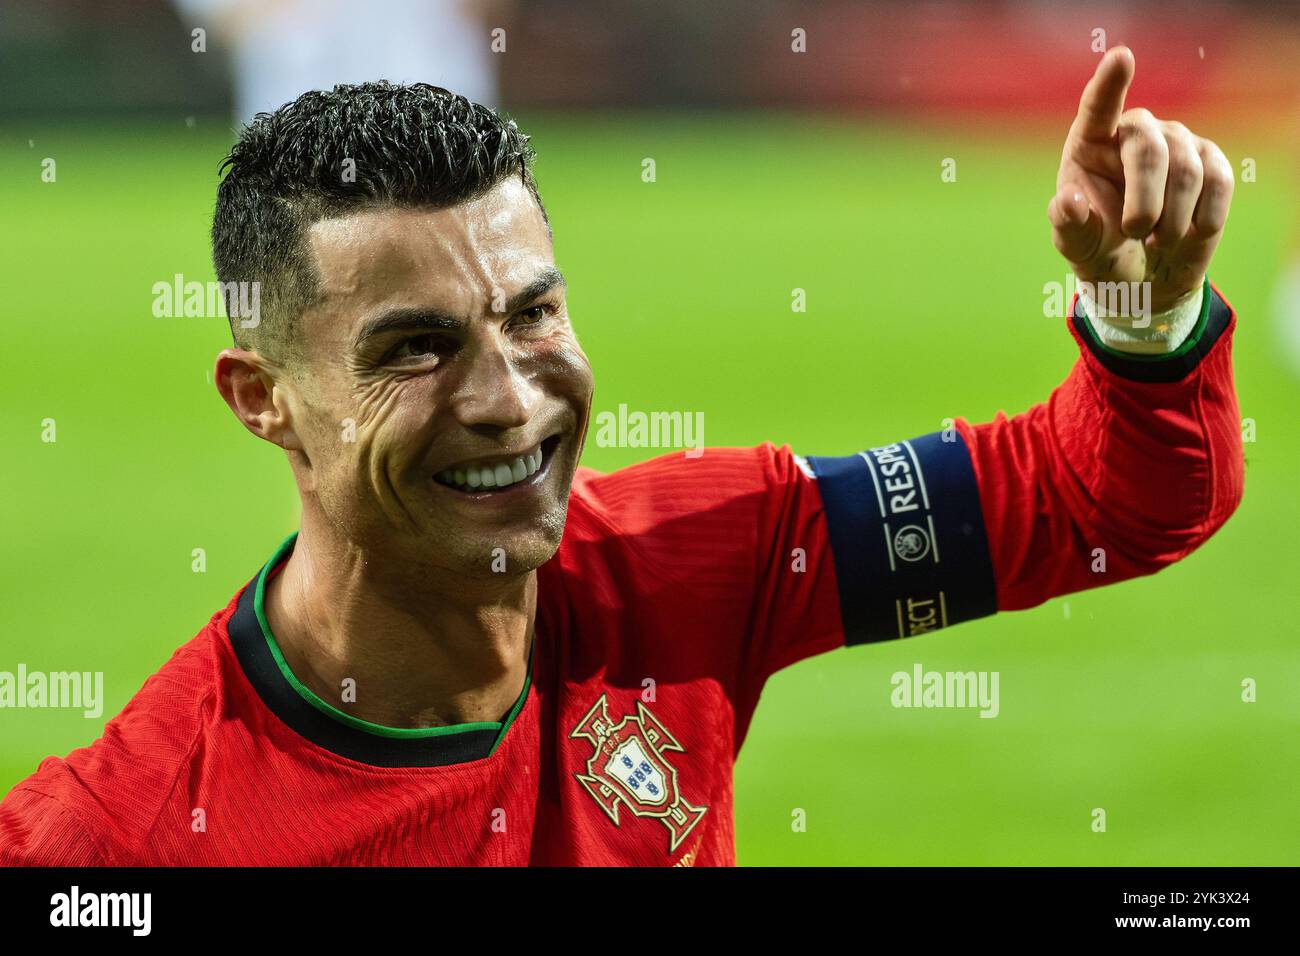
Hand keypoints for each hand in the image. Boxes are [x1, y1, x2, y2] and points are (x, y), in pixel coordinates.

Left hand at [1048, 46, 1233, 314]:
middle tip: (1134, 232)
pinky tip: (1184, 234)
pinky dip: (1200, 220)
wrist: (1143, 276)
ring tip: (1154, 241)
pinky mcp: (1212, 162)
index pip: (1099, 107)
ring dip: (1170, 221)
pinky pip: (1218, 184)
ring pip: (1186, 172)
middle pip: (1149, 149)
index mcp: (1090, 144)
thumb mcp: (1078, 246)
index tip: (1121, 57)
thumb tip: (1068, 201)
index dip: (1111, 83)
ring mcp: (1177, 143)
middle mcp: (1135, 133)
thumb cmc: (1101, 251)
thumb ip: (1069, 225)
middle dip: (1144, 201)